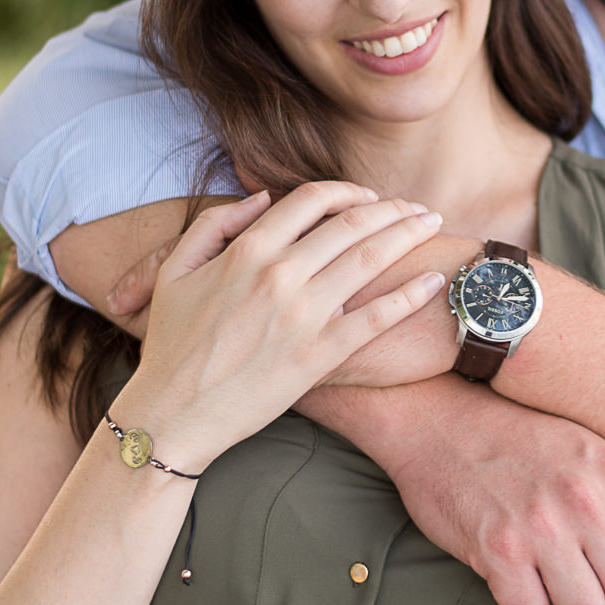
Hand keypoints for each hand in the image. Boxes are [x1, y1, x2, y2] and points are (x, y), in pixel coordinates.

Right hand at [112, 183, 450, 472]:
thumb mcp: (174, 271)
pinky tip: (434, 281)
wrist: (172, 414)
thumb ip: (215, 225)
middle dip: (393, 209)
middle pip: (353, 224)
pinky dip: (411, 295)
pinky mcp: (319, 355)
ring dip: (409, 235)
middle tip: (418, 208)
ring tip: (432, 226)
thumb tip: (261, 197)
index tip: (368, 198)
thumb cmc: (170, 344)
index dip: (347, 191)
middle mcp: (279, 275)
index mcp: (246, 250)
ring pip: (371, 259)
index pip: (311, 199)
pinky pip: (377, 318)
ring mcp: (303, 315)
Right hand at [349, 392, 604, 604]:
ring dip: (564, 596)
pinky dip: (520, 599)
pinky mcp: (495, 550)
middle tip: (578, 564)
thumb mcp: (591, 450)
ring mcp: (540, 527)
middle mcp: (585, 500)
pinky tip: (511, 569)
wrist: (437, 417)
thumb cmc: (520, 438)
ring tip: (543, 564)